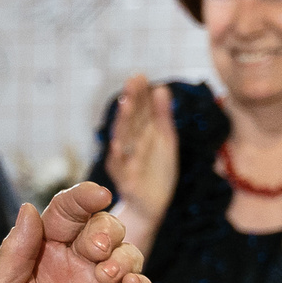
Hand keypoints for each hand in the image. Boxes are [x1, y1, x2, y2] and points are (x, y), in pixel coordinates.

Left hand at [0, 183, 151, 282]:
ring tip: (107, 271)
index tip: (97, 194)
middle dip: (107, 229)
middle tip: (94, 248)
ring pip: (128, 260)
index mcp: (42, 254)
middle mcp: (73, 270)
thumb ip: (14, 255)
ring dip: (127, 257)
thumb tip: (28, 208)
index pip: (67, 216)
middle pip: (104, 230)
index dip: (83, 200)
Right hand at [103, 75, 178, 228]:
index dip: (140, 94)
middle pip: (131, 120)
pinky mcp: (126, 181)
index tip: (140, 75)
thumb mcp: (164, 141)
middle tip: (133, 81)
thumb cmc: (156, 172)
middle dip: (132, 100)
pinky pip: (120, 168)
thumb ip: (162, 116)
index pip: (140, 110)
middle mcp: (130, 145)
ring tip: (126, 104)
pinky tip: (117, 145)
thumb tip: (162, 88)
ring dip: (124, 122)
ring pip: (123, 139)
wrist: (151, 206)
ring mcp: (126, 162)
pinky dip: (118, 156)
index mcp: (141, 134)